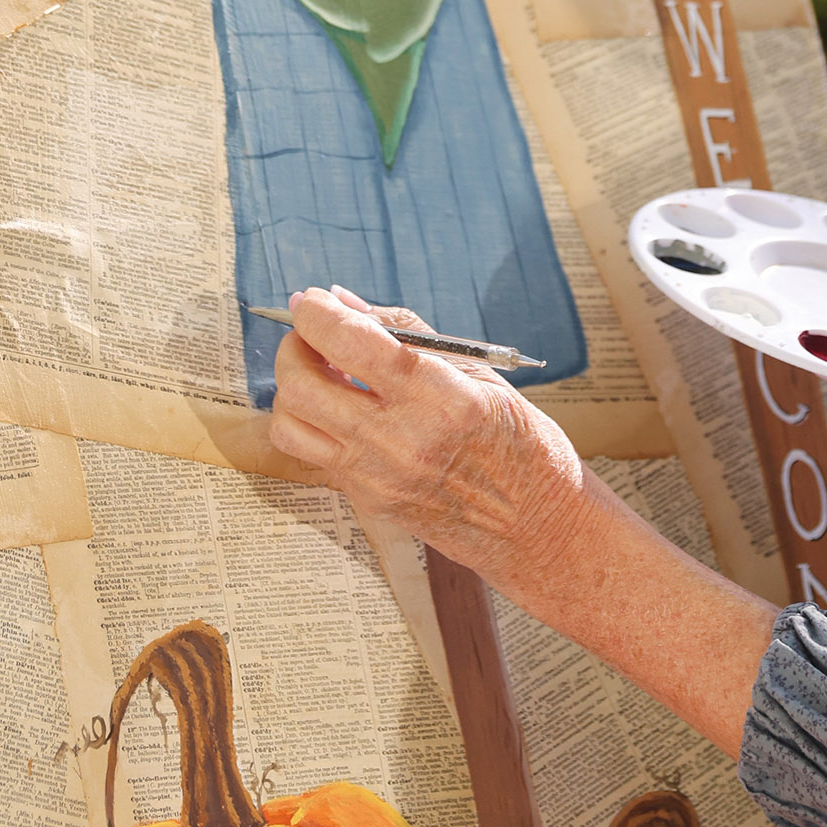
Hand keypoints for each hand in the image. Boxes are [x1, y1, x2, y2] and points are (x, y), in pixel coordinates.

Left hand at [266, 286, 591, 589]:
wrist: (536, 525)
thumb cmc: (520, 443)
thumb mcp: (480, 372)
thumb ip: (408, 332)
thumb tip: (345, 303)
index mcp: (438, 397)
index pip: (349, 342)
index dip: (316, 313)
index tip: (312, 300)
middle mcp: (399, 439)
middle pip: (301, 384)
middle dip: (294, 346)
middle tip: (314, 335)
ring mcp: (377, 477)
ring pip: (290, 423)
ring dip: (294, 389)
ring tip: (323, 374)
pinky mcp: (367, 501)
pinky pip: (313, 454)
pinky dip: (312, 423)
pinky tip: (340, 410)